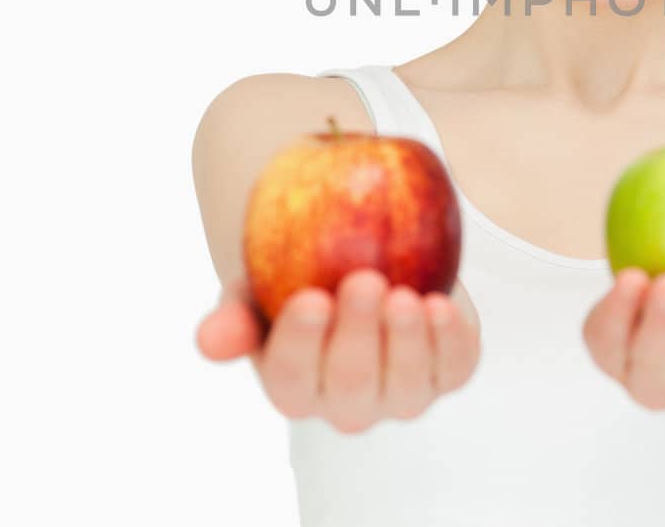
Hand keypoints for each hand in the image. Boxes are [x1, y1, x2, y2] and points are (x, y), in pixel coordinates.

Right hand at [195, 269, 479, 434]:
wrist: (361, 261)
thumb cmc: (296, 278)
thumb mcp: (256, 289)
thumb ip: (234, 317)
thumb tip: (210, 341)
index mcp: (294, 388)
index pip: (292, 377)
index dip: (301, 342)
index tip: (310, 297)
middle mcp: (348, 404)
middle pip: (352, 384)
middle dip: (358, 335)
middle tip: (363, 281)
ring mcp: (401, 394)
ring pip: (406, 387)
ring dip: (407, 341)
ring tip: (405, 295)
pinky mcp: (447, 372)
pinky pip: (455, 367)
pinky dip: (451, 341)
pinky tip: (443, 305)